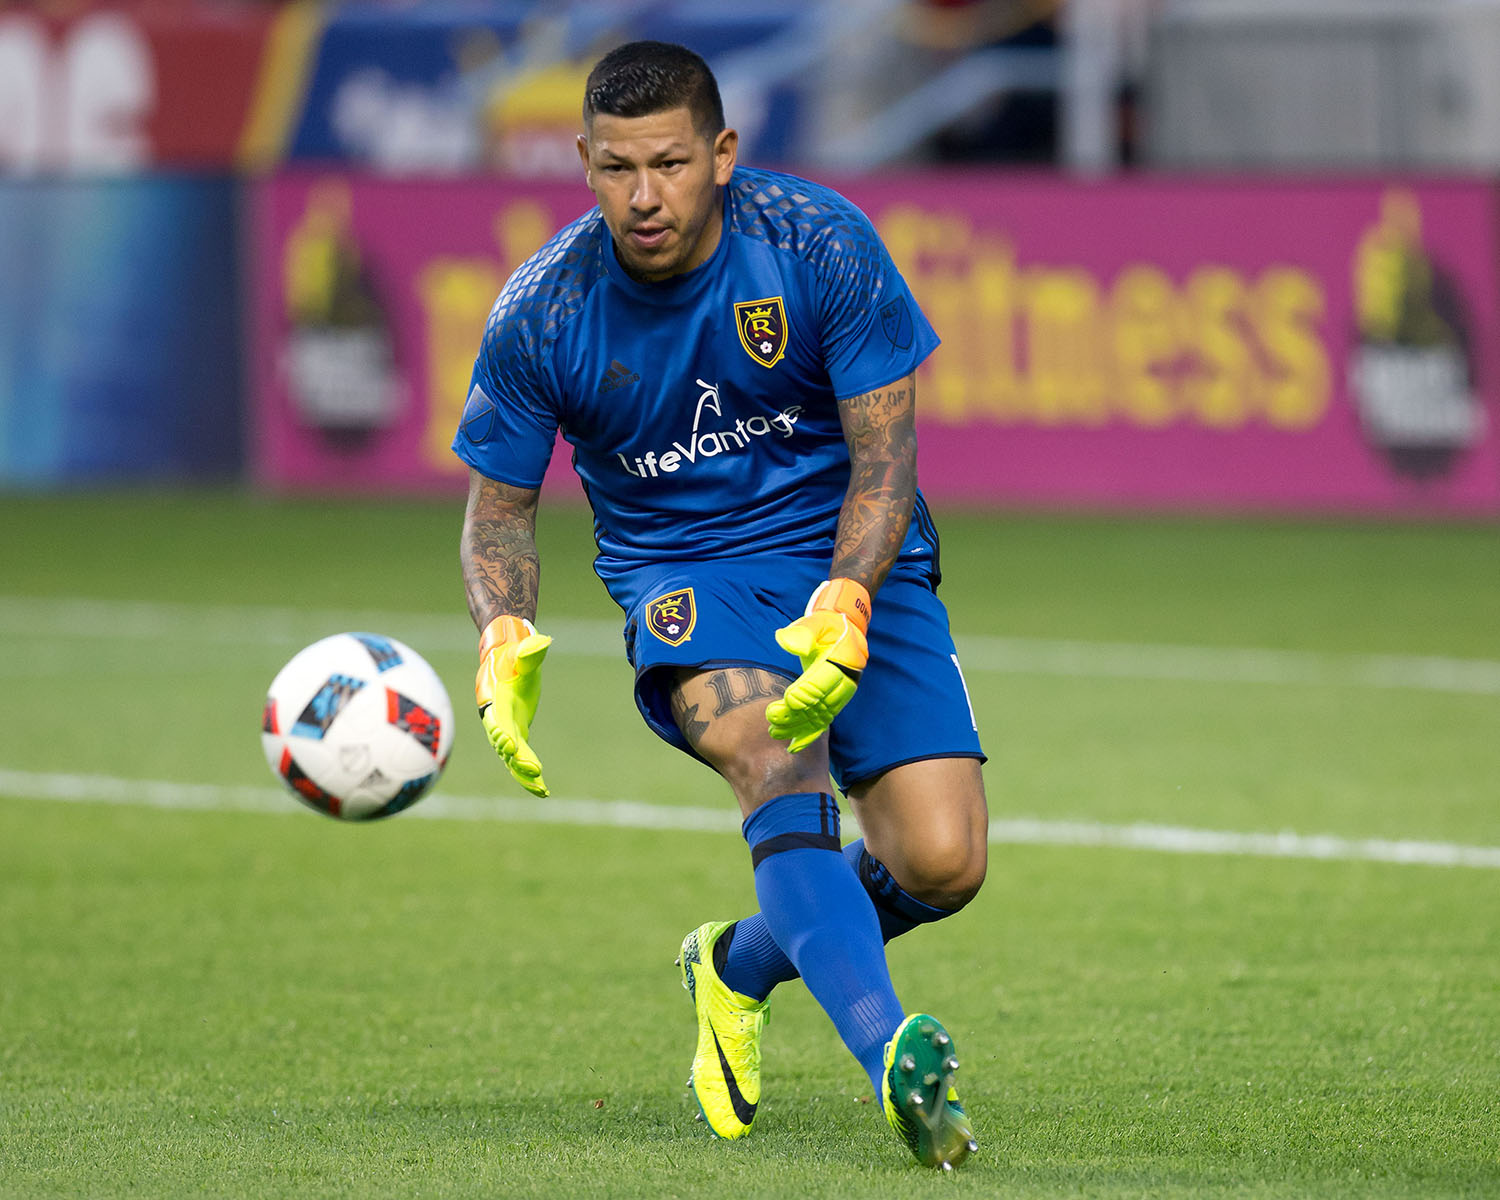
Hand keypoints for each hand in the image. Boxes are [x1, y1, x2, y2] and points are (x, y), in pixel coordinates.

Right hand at [474, 615, 552, 796]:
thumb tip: (543, 641)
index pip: (496, 719)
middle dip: (517, 758)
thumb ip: (530, 651)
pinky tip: (543, 790)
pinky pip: (519, 760)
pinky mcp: (516, 736)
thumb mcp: (522, 653)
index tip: (509, 745)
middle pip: (503, 743)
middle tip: (534, 769)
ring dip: (524, 774)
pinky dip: (528, 775)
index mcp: (495, 700)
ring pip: (511, 758)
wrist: (506, 661)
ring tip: (542, 789)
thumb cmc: (513, 655)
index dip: (501, 733)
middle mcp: (497, 719)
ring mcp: (505, 730)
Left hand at [766, 579, 870, 752]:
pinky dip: (808, 736)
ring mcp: (841, 695)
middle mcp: (846, 680)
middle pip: (822, 703)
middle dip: (797, 713)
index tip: (788, 699)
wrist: (845, 632)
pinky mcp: (834, 704)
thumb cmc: (826, 625)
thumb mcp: (816, 621)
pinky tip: (792, 746)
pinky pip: (823, 723)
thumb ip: (804, 632)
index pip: (825, 680)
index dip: (807, 691)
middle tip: (772, 717)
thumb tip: (786, 642)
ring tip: (774, 732)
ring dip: (798, 727)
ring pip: (820, 717)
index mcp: (842, 659)